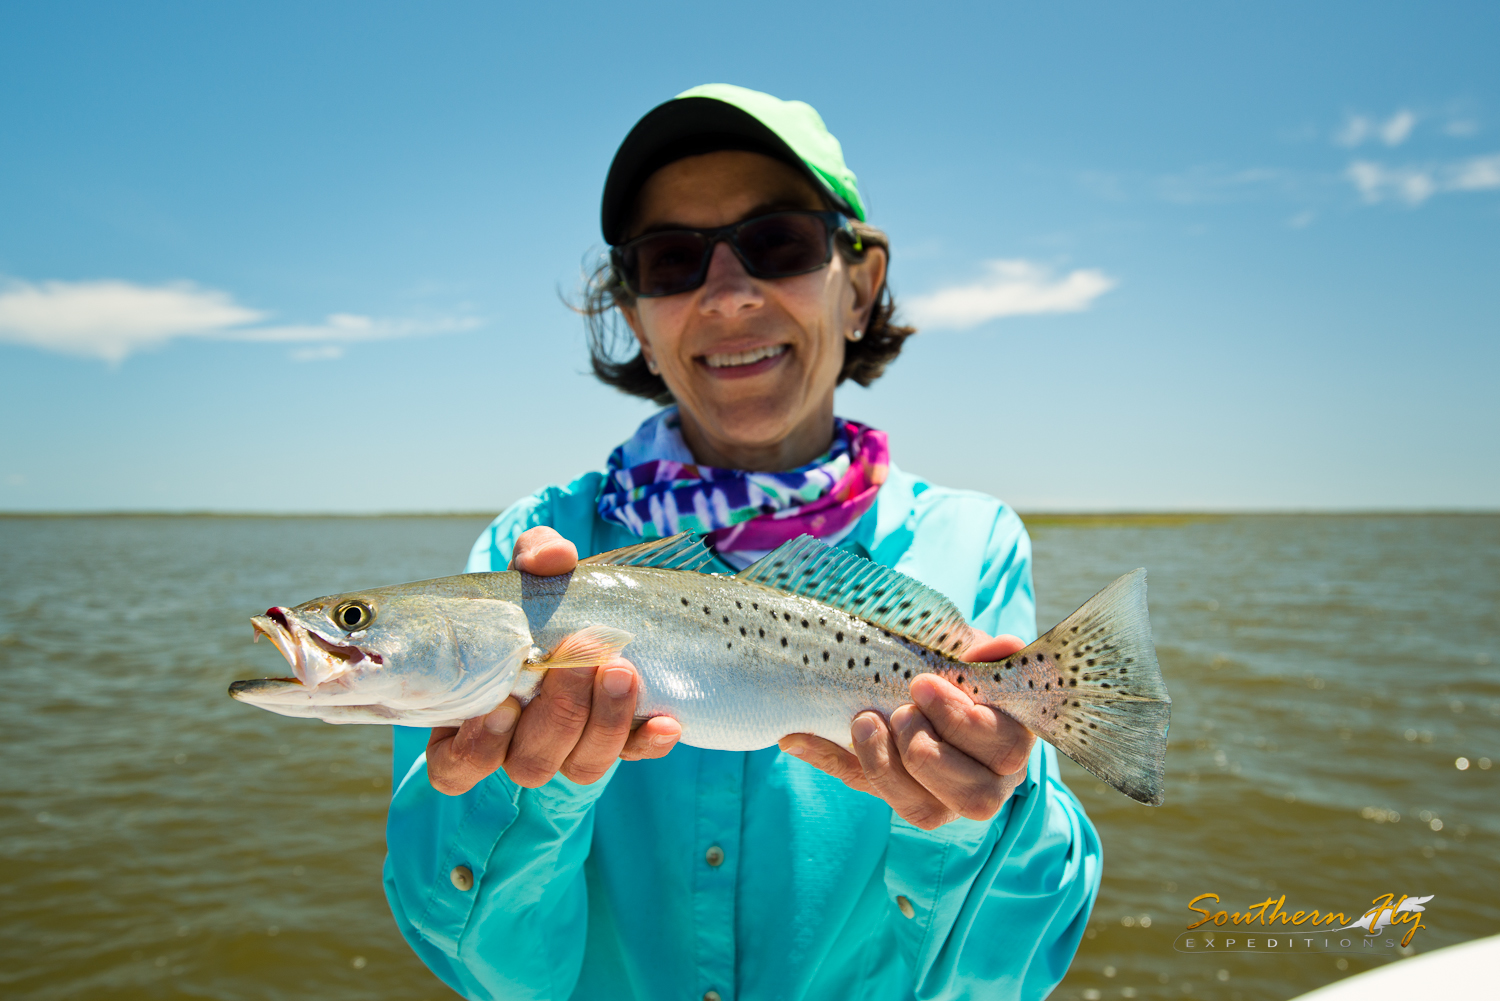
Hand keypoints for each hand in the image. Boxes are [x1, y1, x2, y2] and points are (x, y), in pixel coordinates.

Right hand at [426, 527, 682, 794]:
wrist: (583, 606)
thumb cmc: (535, 598)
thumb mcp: (527, 572)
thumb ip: (534, 556)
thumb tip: (554, 557)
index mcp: (470, 719)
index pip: (457, 764)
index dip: (478, 746)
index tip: (503, 705)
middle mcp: (515, 748)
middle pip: (531, 763)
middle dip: (559, 714)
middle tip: (581, 657)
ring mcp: (567, 750)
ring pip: (581, 767)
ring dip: (604, 723)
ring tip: (620, 669)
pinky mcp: (615, 744)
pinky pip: (631, 756)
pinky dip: (647, 742)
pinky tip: (666, 721)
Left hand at [777, 630, 1035, 829]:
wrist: (915, 675)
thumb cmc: (954, 665)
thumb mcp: (969, 652)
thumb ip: (985, 652)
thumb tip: (1007, 645)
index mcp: (1011, 742)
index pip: (1005, 747)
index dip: (961, 721)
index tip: (921, 683)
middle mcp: (988, 783)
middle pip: (974, 795)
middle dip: (928, 753)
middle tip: (899, 713)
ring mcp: (942, 801)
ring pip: (925, 812)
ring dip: (886, 767)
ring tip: (863, 723)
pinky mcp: (894, 797)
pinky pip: (864, 792)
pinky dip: (829, 760)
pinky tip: (796, 736)